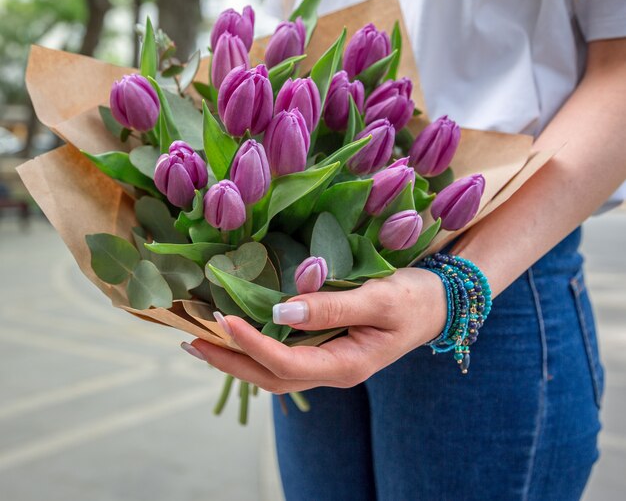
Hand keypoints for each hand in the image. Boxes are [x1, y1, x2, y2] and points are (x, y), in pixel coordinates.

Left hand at [185, 268, 446, 393]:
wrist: (439, 303)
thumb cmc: (414, 298)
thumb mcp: (379, 299)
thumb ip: (332, 306)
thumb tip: (281, 309)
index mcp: (346, 364)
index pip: (287, 363)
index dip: (253, 344)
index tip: (223, 320)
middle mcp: (332, 369)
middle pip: (271, 377)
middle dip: (230, 362)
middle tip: (192, 340)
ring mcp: (328, 360)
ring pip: (274, 369)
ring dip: (237, 357)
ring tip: (202, 339)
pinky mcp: (327, 346)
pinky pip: (284, 353)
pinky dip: (256, 345)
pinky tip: (238, 332)